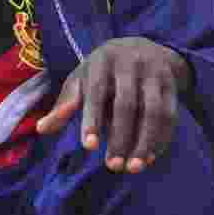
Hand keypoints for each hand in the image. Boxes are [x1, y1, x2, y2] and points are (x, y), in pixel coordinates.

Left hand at [35, 37, 191, 172]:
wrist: (141, 46)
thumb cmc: (102, 71)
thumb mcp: (81, 80)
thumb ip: (64, 105)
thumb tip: (41, 129)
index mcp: (101, 62)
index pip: (96, 92)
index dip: (92, 120)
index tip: (88, 147)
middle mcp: (130, 64)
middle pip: (127, 105)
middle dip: (121, 138)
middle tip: (113, 167)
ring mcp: (154, 73)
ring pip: (154, 112)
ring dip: (145, 142)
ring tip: (133, 168)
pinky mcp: (172, 85)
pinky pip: (170, 115)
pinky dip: (161, 139)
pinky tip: (149, 158)